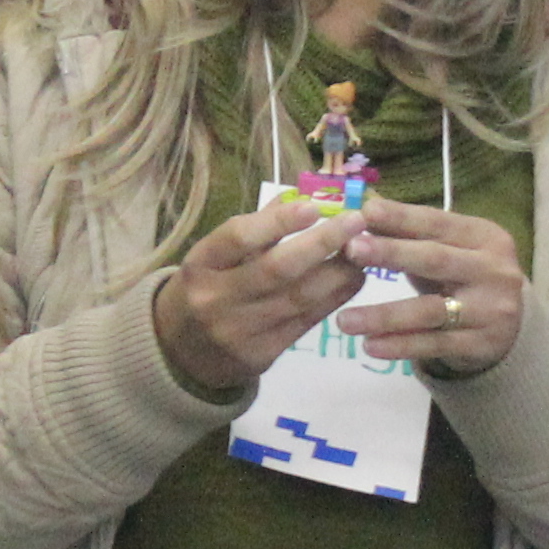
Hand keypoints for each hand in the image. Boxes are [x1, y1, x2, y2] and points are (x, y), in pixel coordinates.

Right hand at [150, 198, 367, 394]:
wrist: (183, 352)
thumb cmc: (207, 287)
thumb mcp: (215, 256)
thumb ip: (257, 226)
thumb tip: (304, 194)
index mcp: (200, 265)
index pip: (238, 238)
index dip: (278, 221)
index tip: (315, 206)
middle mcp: (216, 299)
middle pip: (276, 270)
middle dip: (321, 243)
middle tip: (356, 221)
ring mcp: (240, 331)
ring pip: (300, 298)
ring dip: (339, 272)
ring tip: (365, 248)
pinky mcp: (263, 354)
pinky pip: (307, 321)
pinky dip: (335, 297)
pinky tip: (355, 278)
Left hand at [344, 201, 528, 377]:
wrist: (508, 326)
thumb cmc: (463, 276)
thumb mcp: (445, 249)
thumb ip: (410, 233)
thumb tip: (364, 212)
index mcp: (484, 236)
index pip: (438, 223)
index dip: (401, 217)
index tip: (365, 212)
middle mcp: (492, 270)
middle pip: (436, 260)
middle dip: (391, 253)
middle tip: (351, 249)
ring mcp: (490, 310)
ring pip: (430, 311)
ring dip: (385, 315)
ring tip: (344, 320)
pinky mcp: (481, 344)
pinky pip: (434, 344)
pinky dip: (400, 346)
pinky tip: (370, 346)